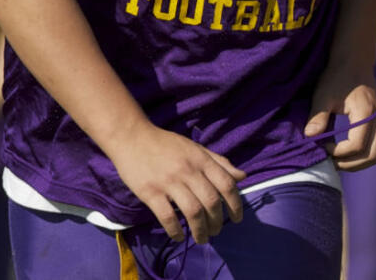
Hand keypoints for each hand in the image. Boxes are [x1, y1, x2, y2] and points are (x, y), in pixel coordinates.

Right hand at [105, 122, 245, 243]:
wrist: (133, 137)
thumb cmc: (167, 144)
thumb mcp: (196, 149)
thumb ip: (219, 163)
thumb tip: (242, 177)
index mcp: (201, 160)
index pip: (226, 184)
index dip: (235, 204)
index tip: (237, 218)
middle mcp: (188, 171)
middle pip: (211, 201)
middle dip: (217, 221)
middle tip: (216, 231)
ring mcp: (169, 182)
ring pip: (193, 212)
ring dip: (200, 230)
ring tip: (202, 238)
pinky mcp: (150, 192)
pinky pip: (167, 216)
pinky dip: (175, 230)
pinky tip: (179, 236)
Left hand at [304, 66, 375, 170]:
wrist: (353, 61)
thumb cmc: (336, 76)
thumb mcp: (323, 94)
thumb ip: (318, 116)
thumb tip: (310, 137)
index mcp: (367, 112)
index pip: (356, 146)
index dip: (338, 152)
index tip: (322, 145)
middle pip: (372, 156)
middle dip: (349, 165)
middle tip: (330, 161)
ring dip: (358, 163)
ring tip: (337, 159)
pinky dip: (363, 156)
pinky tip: (345, 151)